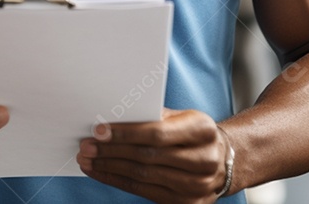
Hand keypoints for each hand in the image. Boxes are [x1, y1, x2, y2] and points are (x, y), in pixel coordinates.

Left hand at [77, 108, 229, 202]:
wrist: (222, 161)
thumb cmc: (194, 134)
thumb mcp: (182, 116)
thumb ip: (154, 115)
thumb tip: (115, 114)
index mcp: (203, 130)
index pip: (157, 133)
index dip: (125, 133)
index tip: (99, 130)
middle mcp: (203, 160)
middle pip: (147, 156)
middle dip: (111, 151)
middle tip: (85, 145)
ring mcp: (196, 186)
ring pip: (142, 176)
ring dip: (109, 167)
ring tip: (87, 159)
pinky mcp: (186, 203)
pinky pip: (143, 191)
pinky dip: (118, 180)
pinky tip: (101, 172)